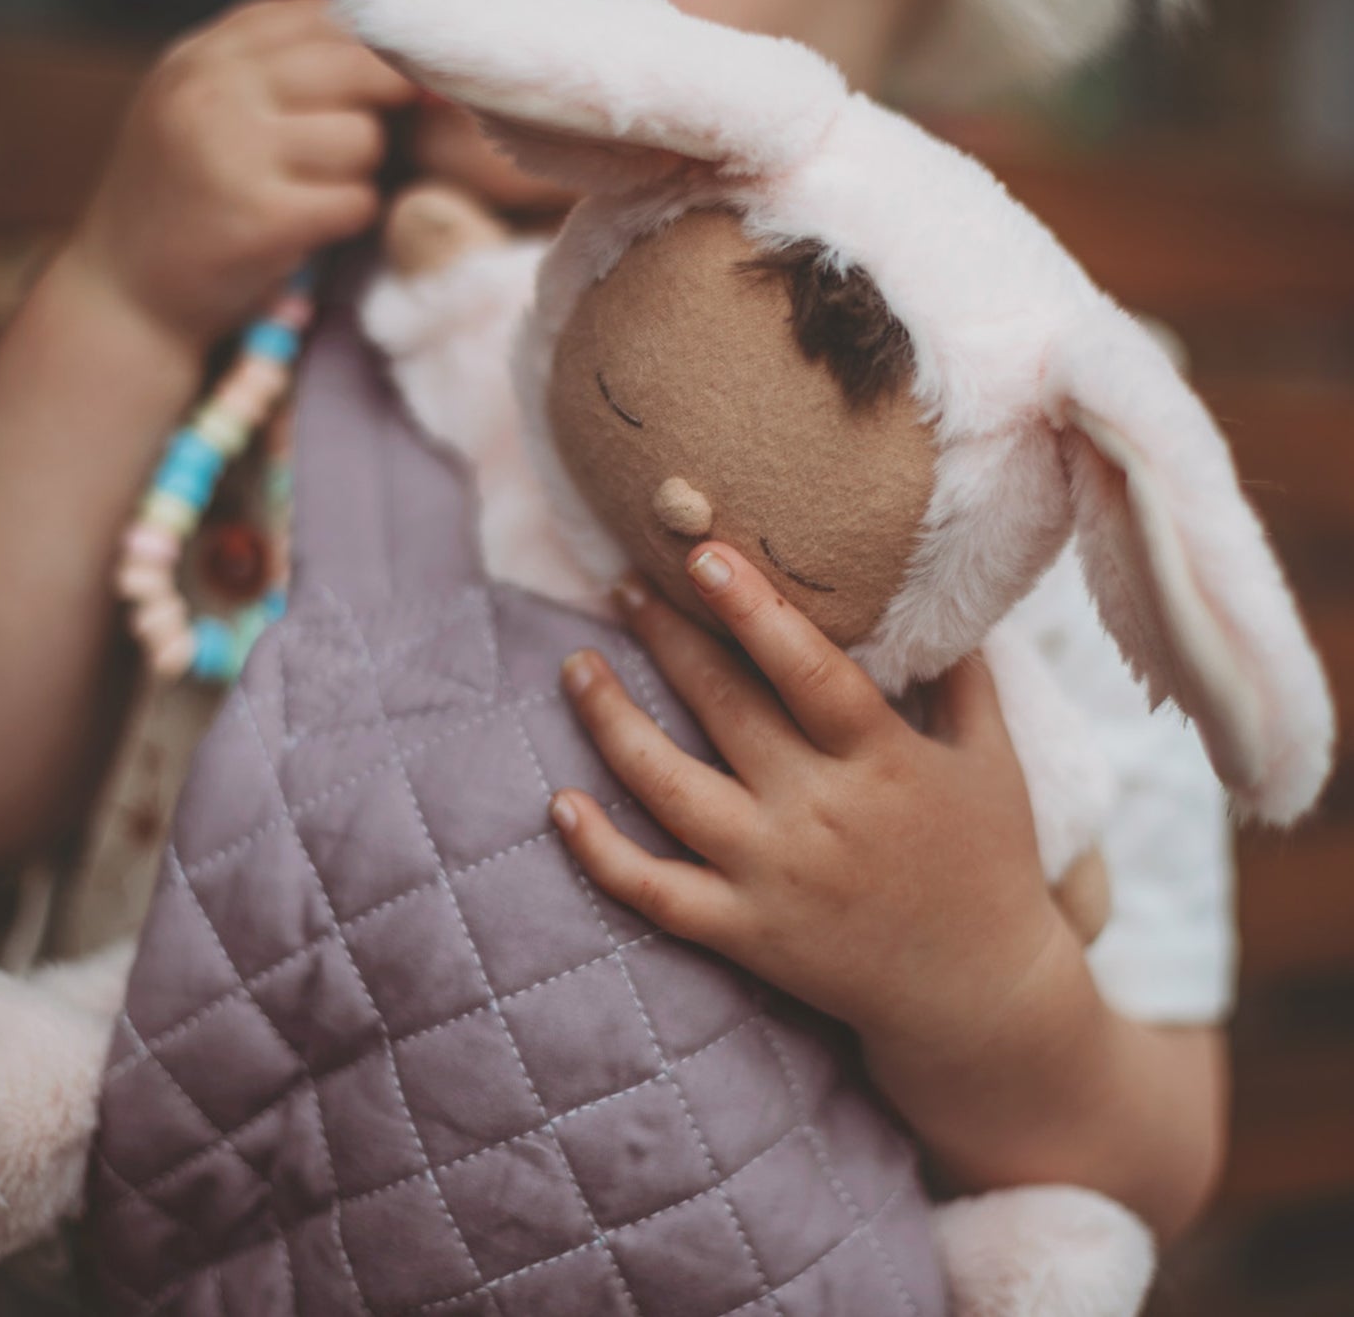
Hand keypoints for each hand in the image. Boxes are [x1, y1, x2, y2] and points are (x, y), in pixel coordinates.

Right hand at [70, 0, 413, 350]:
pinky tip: (315, 227)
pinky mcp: (261, 218)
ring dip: (358, 172)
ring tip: (314, 192)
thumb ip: (270, 64)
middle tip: (361, 144)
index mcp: (201, 54)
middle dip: (381, 106)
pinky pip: (356, 200)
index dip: (374, 46)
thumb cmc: (181, 202)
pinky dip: (350, 218)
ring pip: (363, 137)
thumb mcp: (201, 107)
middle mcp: (212, 90)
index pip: (322, 14)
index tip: (390, 81)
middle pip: (357, 65)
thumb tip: (379, 38)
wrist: (125, 294)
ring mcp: (234, 152)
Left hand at [552, 544, 1230, 1237]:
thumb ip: (965, 679)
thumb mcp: (993, 763)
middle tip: (623, 584)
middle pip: (723, 710)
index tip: (703, 552)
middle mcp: (820, 814)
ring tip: (575, 667)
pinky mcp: (744, 933)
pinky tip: (560, 803)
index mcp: (882, 761)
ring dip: (611, 722)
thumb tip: (940, 600)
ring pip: (668, 789)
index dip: (754, 609)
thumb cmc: (989, 865)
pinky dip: (601, 851)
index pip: (809, 670)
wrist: (976, 1000)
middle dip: (667, 638)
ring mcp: (773, 877)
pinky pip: (655, 891)